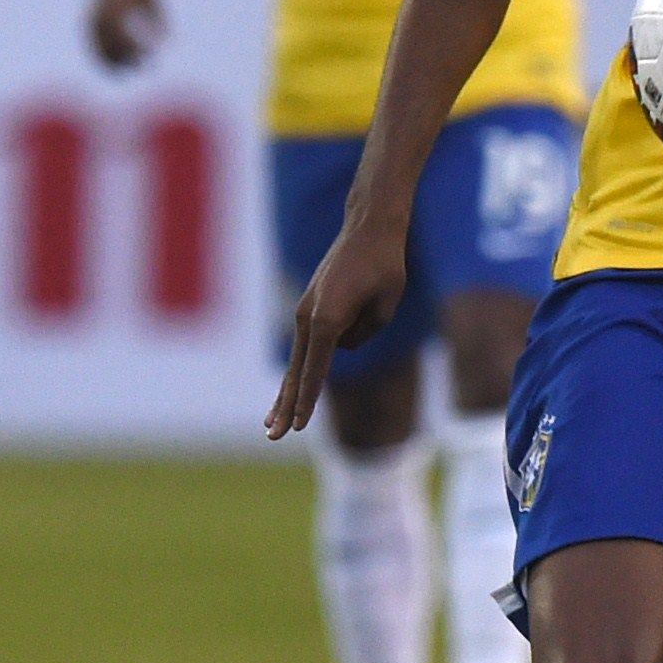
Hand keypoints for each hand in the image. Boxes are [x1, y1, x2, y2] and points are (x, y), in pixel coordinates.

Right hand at [88, 0, 163, 68]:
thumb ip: (160, 20)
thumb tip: (166, 43)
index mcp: (116, 9)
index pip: (124, 39)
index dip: (136, 51)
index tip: (150, 56)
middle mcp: (99, 15)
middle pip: (109, 47)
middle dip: (125, 60)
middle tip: (141, 67)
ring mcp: (90, 17)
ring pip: (96, 49)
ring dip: (111, 62)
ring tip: (125, 71)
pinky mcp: (87, 20)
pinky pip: (92, 43)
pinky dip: (101, 55)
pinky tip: (114, 65)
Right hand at [265, 216, 409, 438]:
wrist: (369, 227)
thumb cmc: (385, 262)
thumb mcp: (388, 303)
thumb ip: (367, 332)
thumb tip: (344, 345)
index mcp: (329, 317)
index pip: (317, 370)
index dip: (307, 401)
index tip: (297, 427)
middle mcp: (310, 316)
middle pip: (298, 371)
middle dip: (286, 406)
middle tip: (273, 436)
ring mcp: (306, 310)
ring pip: (299, 360)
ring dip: (289, 392)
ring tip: (273, 423)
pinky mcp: (310, 306)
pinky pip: (312, 343)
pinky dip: (310, 363)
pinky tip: (337, 339)